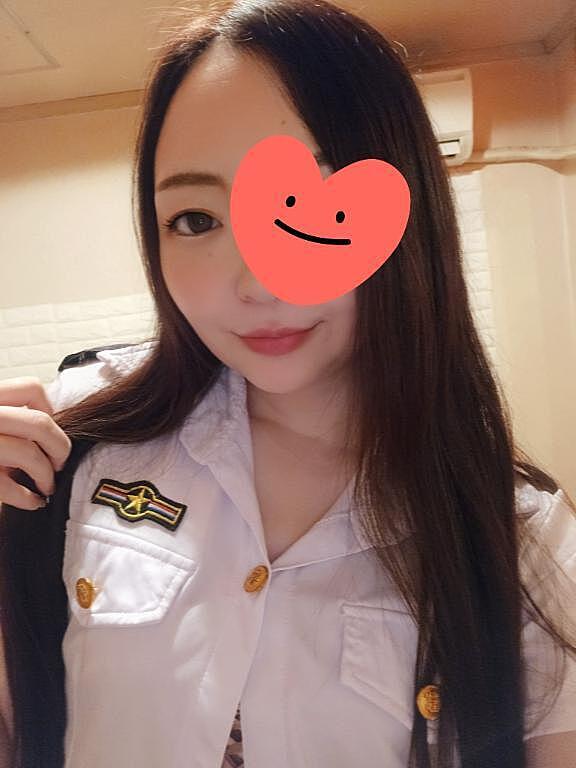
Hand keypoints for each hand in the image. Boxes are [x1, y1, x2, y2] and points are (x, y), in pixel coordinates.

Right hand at [0, 377, 70, 509]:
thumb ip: (7, 415)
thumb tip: (51, 425)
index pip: (31, 388)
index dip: (51, 411)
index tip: (50, 432)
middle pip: (40, 423)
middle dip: (60, 448)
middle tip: (59, 464)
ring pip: (28, 454)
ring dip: (46, 476)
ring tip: (46, 487)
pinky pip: (9, 487)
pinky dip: (28, 498)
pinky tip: (31, 502)